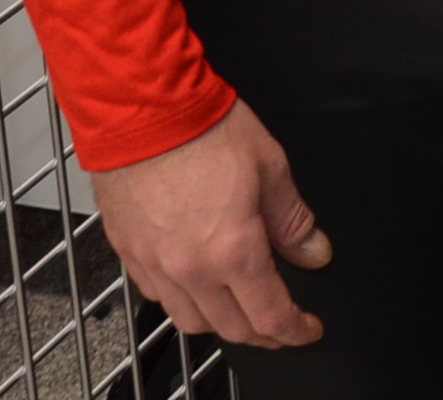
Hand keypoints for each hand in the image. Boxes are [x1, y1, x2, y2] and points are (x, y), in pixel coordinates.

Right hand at [90, 101, 331, 348]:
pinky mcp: (129, 251)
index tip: (307, 329)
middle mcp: (190, 267)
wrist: (142, 108)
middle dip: (263, 333)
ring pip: (190, 319)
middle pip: (231, 328)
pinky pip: (157, 295)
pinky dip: (182, 300)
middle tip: (281, 324)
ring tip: (241, 309)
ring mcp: (154, 263)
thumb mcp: (271, 167)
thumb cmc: (203, 128)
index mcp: (233, 250)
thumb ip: (293, 219)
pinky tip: (196, 284)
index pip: (270, 315)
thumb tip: (313, 251)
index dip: (295, 330)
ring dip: (221, 323)